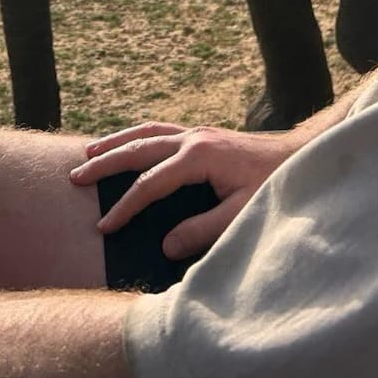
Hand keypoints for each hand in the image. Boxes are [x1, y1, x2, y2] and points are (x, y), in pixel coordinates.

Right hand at [69, 121, 302, 260]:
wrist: (302, 157)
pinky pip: (161, 132)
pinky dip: (138, 137)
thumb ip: (203, 230)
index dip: (125, 207)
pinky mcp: (204, 135)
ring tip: (89, 152)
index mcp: (199, 156)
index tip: (103, 226)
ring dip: (117, 141)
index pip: (150, 184)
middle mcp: (194, 138)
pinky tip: (128, 146)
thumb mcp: (242, 214)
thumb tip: (165, 245)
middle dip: (106, 163)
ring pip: (147, 132)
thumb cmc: (276, 187)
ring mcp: (198, 133)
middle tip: (75, 177)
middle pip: (139, 148)